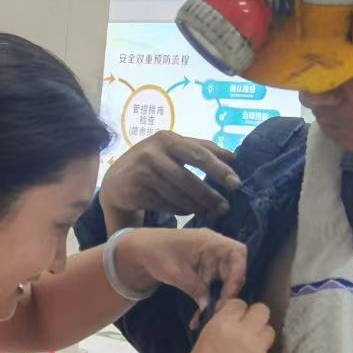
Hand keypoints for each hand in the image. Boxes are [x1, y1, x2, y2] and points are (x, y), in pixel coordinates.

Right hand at [100, 132, 241, 232]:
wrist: (116, 181)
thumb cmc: (154, 163)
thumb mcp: (174, 150)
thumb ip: (201, 149)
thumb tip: (233, 157)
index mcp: (168, 139)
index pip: (200, 153)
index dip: (219, 169)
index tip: (236, 184)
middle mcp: (153, 152)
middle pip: (188, 177)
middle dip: (209, 194)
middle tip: (225, 207)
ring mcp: (143, 172)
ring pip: (177, 194)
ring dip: (197, 207)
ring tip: (211, 213)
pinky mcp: (135, 190)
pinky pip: (165, 204)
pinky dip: (180, 210)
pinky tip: (189, 212)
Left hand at [116, 228, 247, 323]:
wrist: (140, 251)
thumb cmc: (156, 253)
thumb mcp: (174, 272)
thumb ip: (194, 288)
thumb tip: (209, 307)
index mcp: (210, 241)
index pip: (238, 252)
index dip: (239, 272)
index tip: (230, 292)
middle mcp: (215, 251)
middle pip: (235, 271)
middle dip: (229, 292)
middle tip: (218, 311)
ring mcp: (210, 263)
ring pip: (225, 283)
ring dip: (219, 300)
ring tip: (208, 317)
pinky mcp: (204, 274)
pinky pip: (212, 289)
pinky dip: (207, 301)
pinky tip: (199, 316)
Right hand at [174, 300, 272, 352]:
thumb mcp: (201, 344)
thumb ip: (218, 330)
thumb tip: (229, 323)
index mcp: (222, 325)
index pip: (239, 304)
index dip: (236, 311)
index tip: (232, 319)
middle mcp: (244, 335)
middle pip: (262, 311)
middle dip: (255, 317)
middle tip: (247, 329)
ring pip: (270, 332)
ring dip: (260, 337)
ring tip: (248, 350)